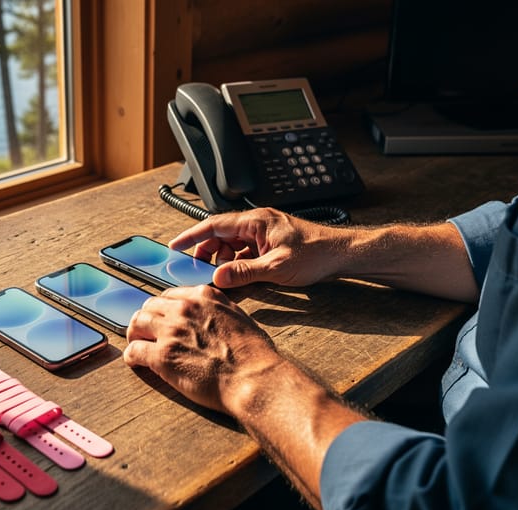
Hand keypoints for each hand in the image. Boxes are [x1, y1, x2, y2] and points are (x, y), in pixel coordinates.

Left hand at [124, 285, 284, 414]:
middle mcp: (184, 308)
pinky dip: (132, 356)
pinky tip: (137, 363)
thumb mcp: (238, 318)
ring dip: (135, 334)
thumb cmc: (254, 354)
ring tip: (138, 346)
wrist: (254, 378)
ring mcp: (171, 331)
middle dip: (147, 320)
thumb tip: (209, 319)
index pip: (170, 296)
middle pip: (149, 306)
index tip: (163, 321)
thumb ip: (217, 311)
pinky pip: (134, 350)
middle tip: (146, 334)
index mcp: (203, 297)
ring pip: (136, 323)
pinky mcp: (162, 356)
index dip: (164, 310)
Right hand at [169, 207, 347, 288]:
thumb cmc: (316, 253)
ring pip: (231, 247)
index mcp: (255, 222)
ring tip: (219, 279)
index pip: (213, 225)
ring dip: (222, 262)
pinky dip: (236, 266)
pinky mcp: (269, 246)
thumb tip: (218, 277)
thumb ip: (244, 273)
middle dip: (206, 254)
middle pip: (220, 236)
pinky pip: (244, 254)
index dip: (191, 237)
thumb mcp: (276, 267)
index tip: (175, 247)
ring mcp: (263, 235)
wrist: (341, 255)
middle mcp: (257, 225)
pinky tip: (236, 279)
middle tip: (197, 272)